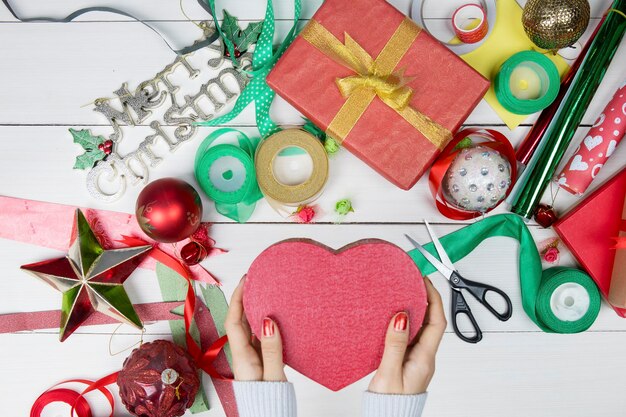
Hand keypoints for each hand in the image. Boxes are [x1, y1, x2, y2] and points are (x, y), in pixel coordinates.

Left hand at [224, 276, 286, 381]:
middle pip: (240, 320)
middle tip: (257, 279)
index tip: (246, 279)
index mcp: (243, 356)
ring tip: (266, 291)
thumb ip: (271, 349)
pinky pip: (260, 336)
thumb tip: (267, 320)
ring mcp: (251, 358)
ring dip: (255, 308)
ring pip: (250, 327)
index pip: (234, 320)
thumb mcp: (273, 375)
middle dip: (245, 297)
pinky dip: (264, 321)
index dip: (237, 297)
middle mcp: (244, 354)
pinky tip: (274, 315)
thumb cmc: (269, 401)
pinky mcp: (260, 361)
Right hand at [368, 277, 445, 394]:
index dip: (433, 298)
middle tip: (413, 282)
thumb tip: (402, 317)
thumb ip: (395, 345)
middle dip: (424, 299)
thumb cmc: (389, 404)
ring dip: (415, 310)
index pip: (437, 321)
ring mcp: (418, 360)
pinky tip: (395, 318)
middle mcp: (425, 358)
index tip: (424, 281)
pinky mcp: (408, 363)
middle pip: (431, 322)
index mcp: (425, 359)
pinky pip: (411, 337)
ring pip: (421, 329)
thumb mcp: (389, 373)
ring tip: (403, 294)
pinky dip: (406, 323)